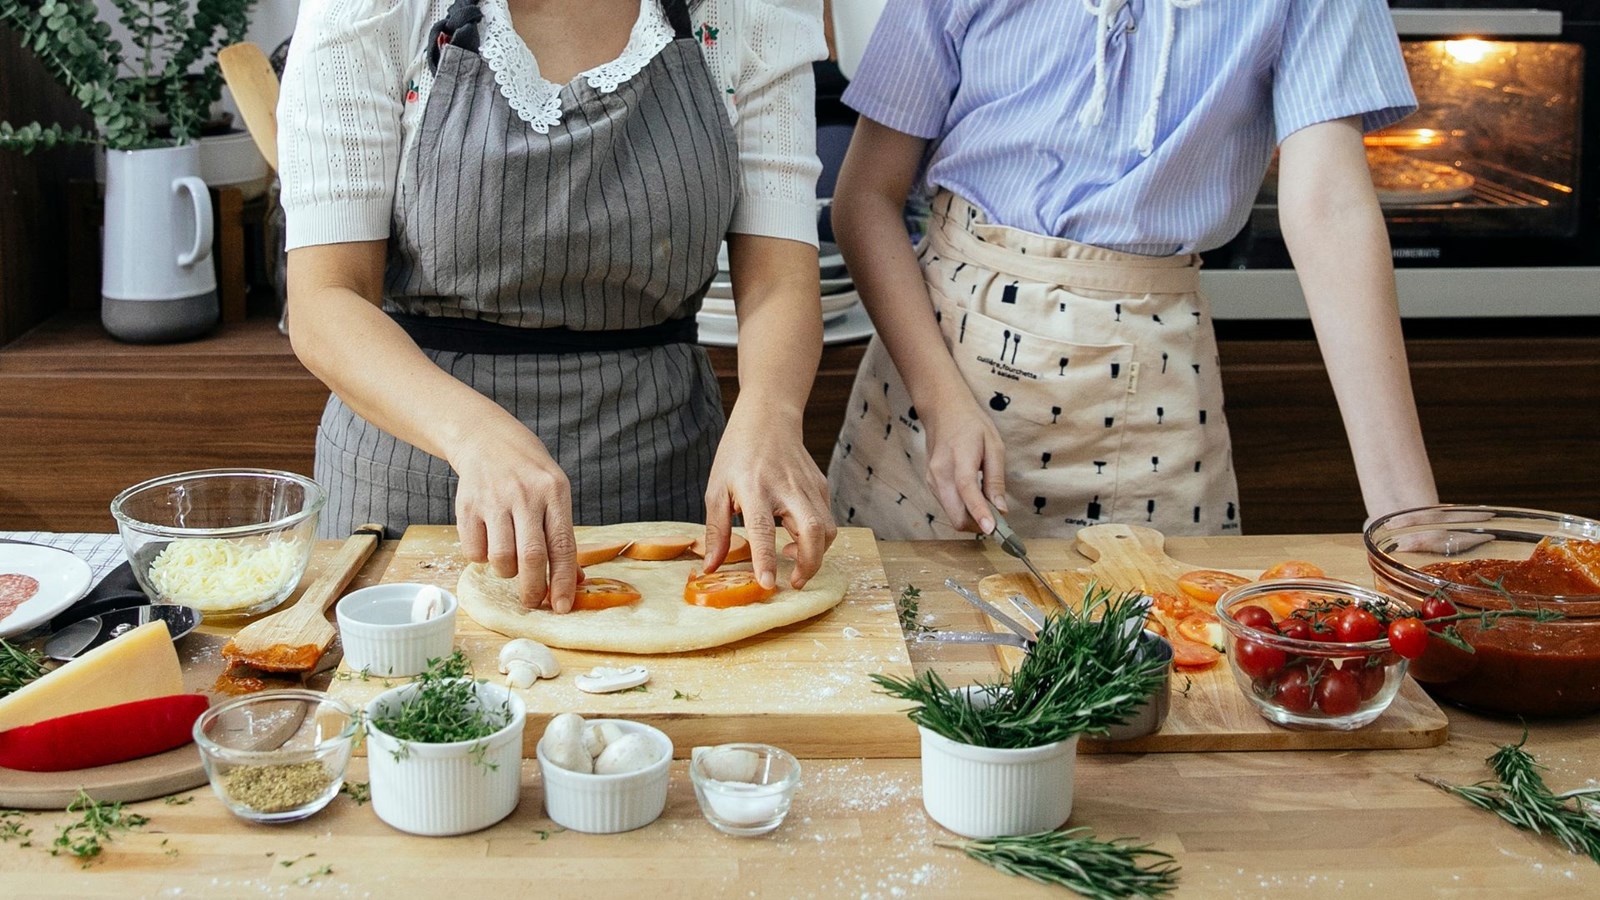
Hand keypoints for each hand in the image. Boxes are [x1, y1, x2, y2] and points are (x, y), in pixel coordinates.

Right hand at [450, 417, 578, 612]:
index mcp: (554, 492)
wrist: (487, 440)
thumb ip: (562, 534)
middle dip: (533, 589)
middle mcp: (524, 495)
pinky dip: (482, 558)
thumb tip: (574, 581)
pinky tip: (489, 543)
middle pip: (531, 557)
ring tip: (510, 561)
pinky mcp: (467, 507)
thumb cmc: (528, 474)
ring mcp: (493, 500)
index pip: (562, 545)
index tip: (562, 606)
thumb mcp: (555, 492)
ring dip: (507, 572)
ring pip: (501, 559)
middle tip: (533, 602)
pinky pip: (474, 552)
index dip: (563, 580)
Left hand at [702, 405, 836, 589]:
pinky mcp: (820, 486)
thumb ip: (716, 532)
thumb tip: (711, 568)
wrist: (768, 419)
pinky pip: (827, 519)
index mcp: (755, 489)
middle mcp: (787, 488)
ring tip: (792, 555)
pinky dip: (818, 537)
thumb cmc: (737, 455)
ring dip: (816, 553)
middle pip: (813, 532)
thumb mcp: (716, 490)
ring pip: (827, 529)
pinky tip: (797, 535)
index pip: (763, 530)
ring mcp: (808, 486)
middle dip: (810, 564)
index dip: (766, 559)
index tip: (768, 584)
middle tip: (795, 582)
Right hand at [920, 393, 1006, 533]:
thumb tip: (1001, 509)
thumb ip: (996, 479)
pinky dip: (963, 510)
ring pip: (952, 515)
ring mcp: (932, 480)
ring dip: (971, 518)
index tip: (992, 530)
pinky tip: (974, 498)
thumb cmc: (971, 425)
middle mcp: (940, 473)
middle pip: (956, 515)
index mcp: (959, 458)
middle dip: (978, 524)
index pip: (968, 490)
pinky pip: (948, 507)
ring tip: (987, 504)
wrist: (942, 411)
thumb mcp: (994, 446)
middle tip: (998, 520)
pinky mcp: (930, 484)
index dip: (980, 513)